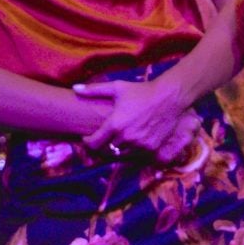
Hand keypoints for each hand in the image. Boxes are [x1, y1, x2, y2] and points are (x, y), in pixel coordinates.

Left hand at [75, 74, 193, 158]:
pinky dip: (132, 152)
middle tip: (102, 140)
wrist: (168, 97)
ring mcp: (140, 145)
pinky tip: (131, 143)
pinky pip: (136, 156)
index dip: (88, 143)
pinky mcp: (151, 149)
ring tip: (116, 142)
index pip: (94, 143)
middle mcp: (126, 137)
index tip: (87, 138)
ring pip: (121, 155)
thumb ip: (94, 90)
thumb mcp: (117, 88)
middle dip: (102, 146)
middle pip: (106, 151)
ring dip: (117, 150)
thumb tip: (74, 88)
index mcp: (115, 124)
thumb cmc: (141, 91)